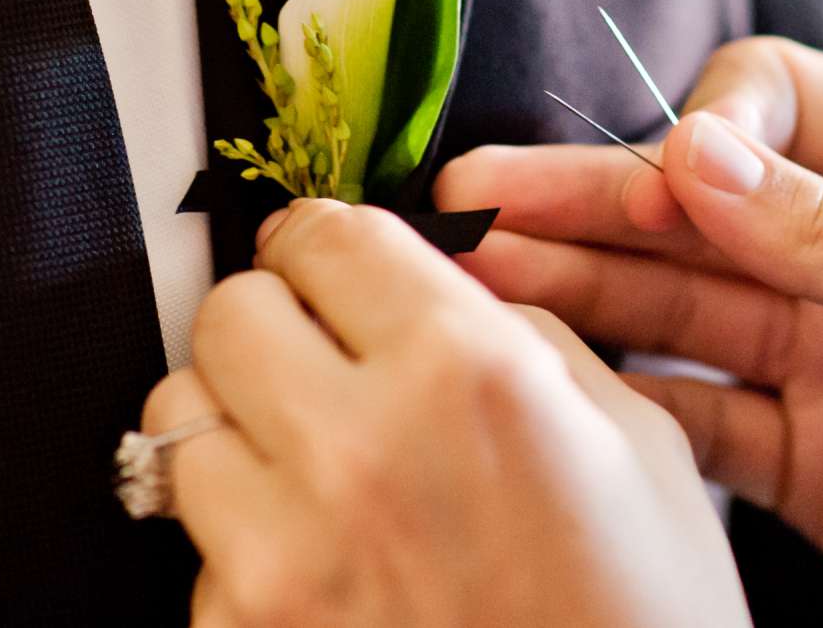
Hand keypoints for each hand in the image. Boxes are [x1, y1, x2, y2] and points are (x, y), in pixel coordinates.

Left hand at [140, 197, 746, 627]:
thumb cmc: (643, 625)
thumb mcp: (635, 447)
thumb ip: (527, 336)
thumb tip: (441, 277)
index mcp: (469, 375)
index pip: (327, 235)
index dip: (327, 244)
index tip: (327, 265)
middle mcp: (360, 450)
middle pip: (229, 310)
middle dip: (273, 323)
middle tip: (318, 363)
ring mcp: (284, 554)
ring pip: (179, 416)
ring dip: (237, 428)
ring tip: (311, 473)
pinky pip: (192, 542)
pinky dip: (239, 542)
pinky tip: (317, 567)